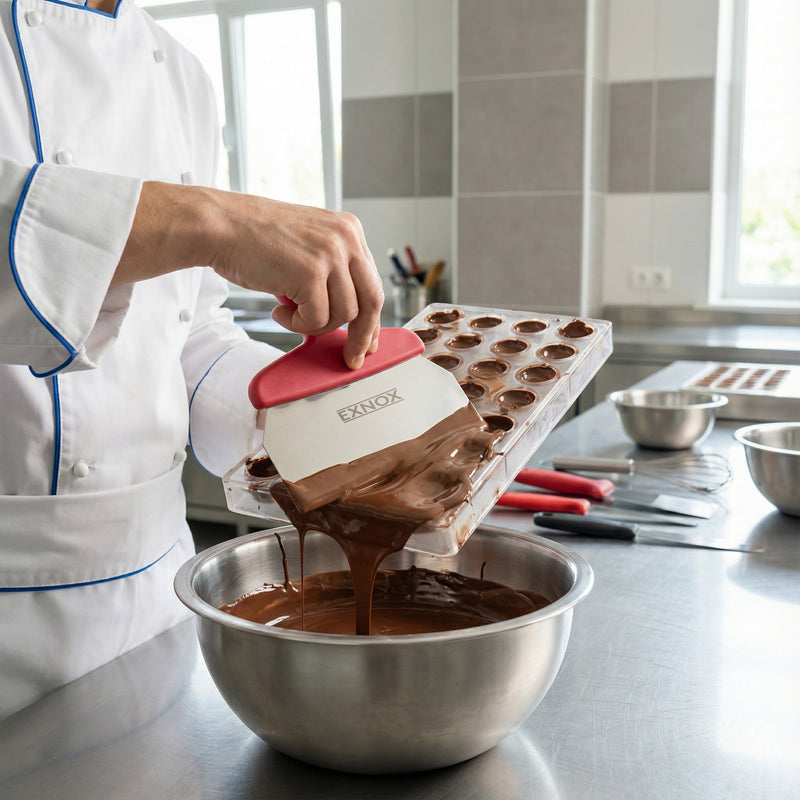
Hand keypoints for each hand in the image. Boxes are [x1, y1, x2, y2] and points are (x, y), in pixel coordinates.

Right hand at [116, 183, 383, 368]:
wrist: (219, 226)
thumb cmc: (253, 238)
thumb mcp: (307, 245)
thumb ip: (331, 272)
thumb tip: (348, 315)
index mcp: (349, 230)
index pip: (372, 283)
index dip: (371, 318)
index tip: (367, 340)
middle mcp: (346, 239)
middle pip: (371, 302)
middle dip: (360, 336)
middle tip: (350, 357)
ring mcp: (330, 255)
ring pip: (342, 316)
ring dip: (314, 324)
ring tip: (289, 312)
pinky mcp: (311, 274)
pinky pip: (316, 320)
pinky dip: (296, 324)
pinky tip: (279, 309)